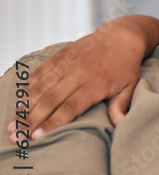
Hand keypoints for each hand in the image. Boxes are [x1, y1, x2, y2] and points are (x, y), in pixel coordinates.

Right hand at [6, 18, 158, 141]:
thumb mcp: (130, 87)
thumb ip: (121, 106)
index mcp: (95, 86)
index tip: (36, 137)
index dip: (51, 123)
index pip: (69, 108)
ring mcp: (68, 63)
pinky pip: (41, 71)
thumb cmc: (125, 67)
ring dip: (25, 105)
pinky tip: (19, 100)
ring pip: (41, 86)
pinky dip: (28, 85)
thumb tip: (120, 125)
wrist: (121, 37)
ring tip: (13, 123)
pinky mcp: (61, 55)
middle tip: (17, 136)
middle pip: (50, 100)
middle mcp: (79, 75)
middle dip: (31, 119)